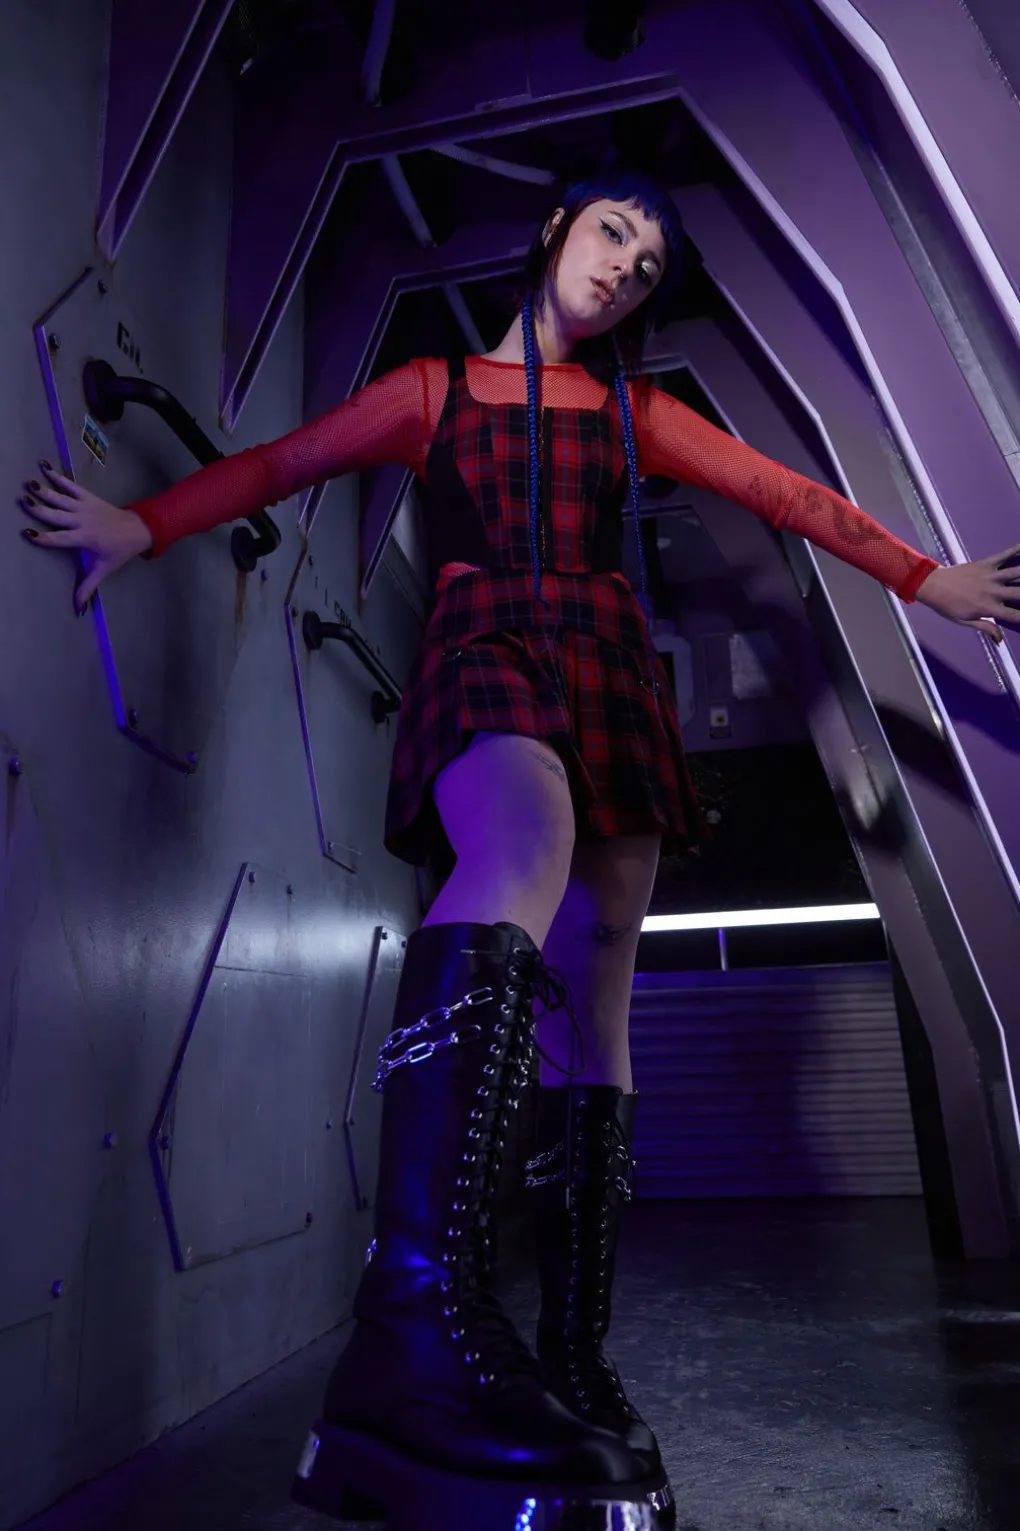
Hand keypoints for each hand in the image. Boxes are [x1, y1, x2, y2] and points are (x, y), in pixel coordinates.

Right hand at [20, 463, 153, 609]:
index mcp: (84, 538)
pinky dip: (59, 477)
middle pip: (57, 515)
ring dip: (45, 491)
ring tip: (28, 484)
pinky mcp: (88, 497)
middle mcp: (83, 521)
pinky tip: (45, 468)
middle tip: (23, 503)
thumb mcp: (104, 569)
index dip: (44, 537)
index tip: (28, 534)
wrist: (138, 529)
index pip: (60, 539)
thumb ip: (88, 587)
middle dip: (40, 509)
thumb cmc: (119, 551)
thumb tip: (78, 608)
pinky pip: (71, 486)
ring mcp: (85, 507)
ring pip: (61, 498)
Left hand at [913, 543, 1019, 643]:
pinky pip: (1005, 555)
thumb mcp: (965, 622)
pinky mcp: (986, 563)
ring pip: (1018, 572)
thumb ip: (985, 628)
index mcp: (988, 608)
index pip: (1014, 615)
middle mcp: (993, 591)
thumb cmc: (947, 606)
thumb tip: (1000, 641)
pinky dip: (1018, 548)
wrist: (932, 585)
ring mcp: (991, 576)